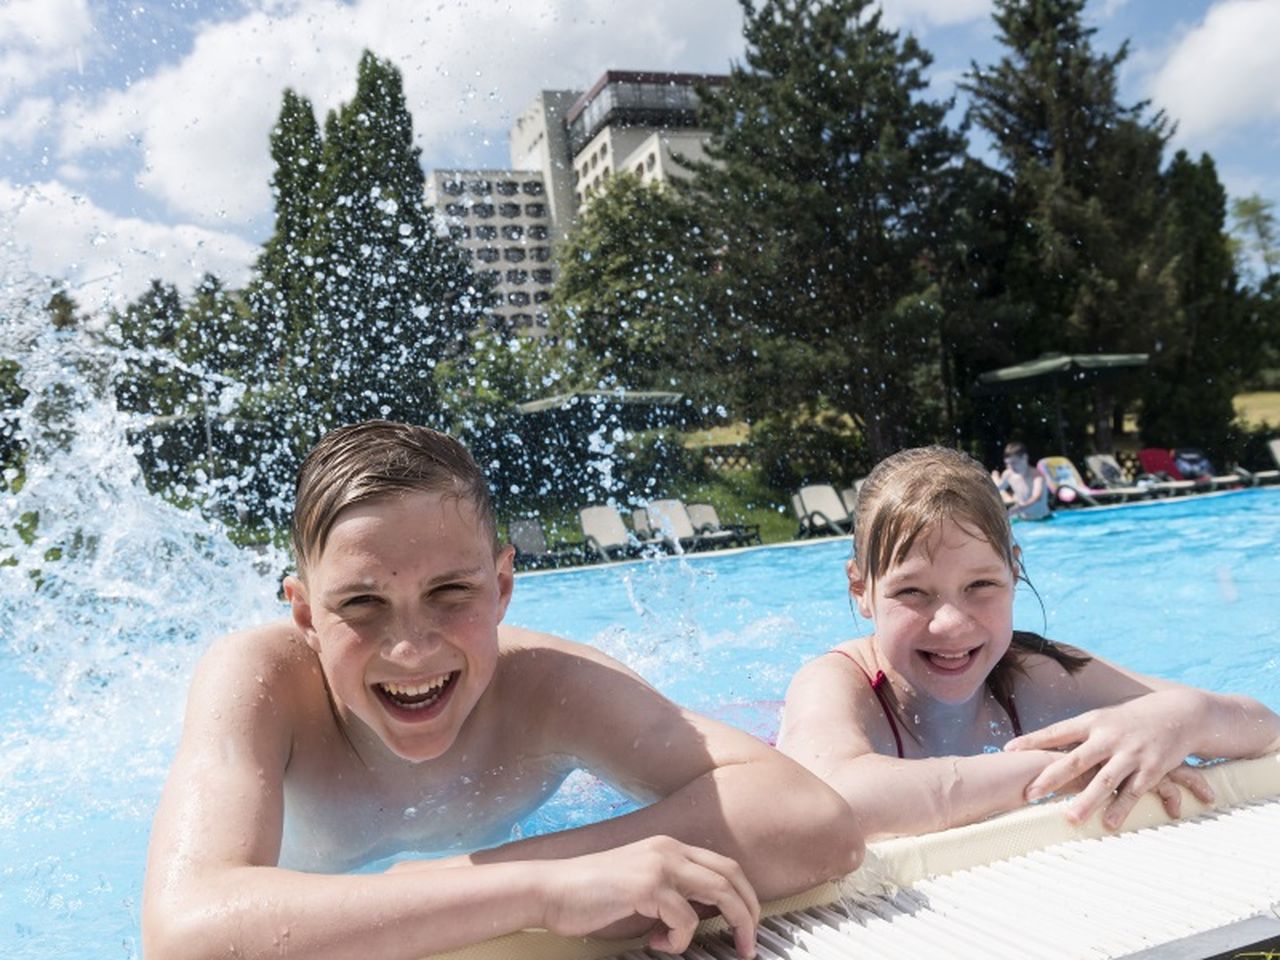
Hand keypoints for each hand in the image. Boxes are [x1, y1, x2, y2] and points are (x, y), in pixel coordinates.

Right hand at [538, 836, 759, 957]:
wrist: (551, 890)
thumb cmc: (589, 895)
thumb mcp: (640, 887)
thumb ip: (671, 893)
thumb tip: (700, 916)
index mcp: (668, 847)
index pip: (723, 865)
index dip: (744, 894)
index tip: (748, 924)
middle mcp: (668, 849)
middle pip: (730, 875)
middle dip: (749, 910)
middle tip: (750, 942)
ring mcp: (658, 864)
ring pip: (718, 892)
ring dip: (733, 924)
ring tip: (732, 948)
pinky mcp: (647, 885)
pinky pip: (684, 919)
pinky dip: (679, 940)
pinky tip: (656, 944)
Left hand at [1006, 691, 1214, 829]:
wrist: (1179, 714)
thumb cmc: (1130, 720)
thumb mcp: (1102, 719)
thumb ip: (1077, 735)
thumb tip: (1041, 746)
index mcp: (1092, 721)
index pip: (1056, 731)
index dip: (1032, 741)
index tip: (1008, 750)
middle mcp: (1109, 736)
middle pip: (1076, 759)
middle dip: (1052, 777)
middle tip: (1030, 793)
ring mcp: (1131, 752)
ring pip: (1105, 780)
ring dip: (1087, 801)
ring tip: (1069, 819)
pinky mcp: (1153, 768)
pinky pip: (1133, 791)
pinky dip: (1121, 808)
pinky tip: (1109, 824)